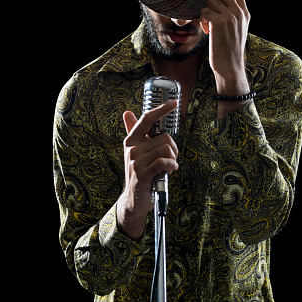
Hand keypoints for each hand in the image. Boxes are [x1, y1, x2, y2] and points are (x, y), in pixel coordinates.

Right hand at [117, 100, 178, 239]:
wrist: (133, 199)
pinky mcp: (142, 174)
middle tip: (172, 157)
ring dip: (173, 159)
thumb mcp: (136, 151)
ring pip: (166, 149)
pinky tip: (170, 171)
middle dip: (174, 148)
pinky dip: (172, 166)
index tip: (174, 102)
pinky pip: (164, 162)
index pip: (147, 119)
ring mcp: (136, 161)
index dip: (161, 109)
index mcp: (131, 140)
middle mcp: (132, 148)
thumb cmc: (140, 172)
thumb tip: (127, 112)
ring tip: (169, 166)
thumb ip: (134, 132)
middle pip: (164, 137)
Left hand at [200, 0, 250, 116]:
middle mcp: (239, 12)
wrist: (231, 67)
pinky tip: (208, 31)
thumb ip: (232, 16)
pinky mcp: (220, 21)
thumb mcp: (236, 31)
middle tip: (212, 16)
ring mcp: (230, 16)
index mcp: (245, 14)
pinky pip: (205, 11)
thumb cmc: (230, 51)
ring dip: (206, 13)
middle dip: (212, 0)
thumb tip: (219, 4)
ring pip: (211, 0)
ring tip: (210, 27)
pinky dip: (203, 20)